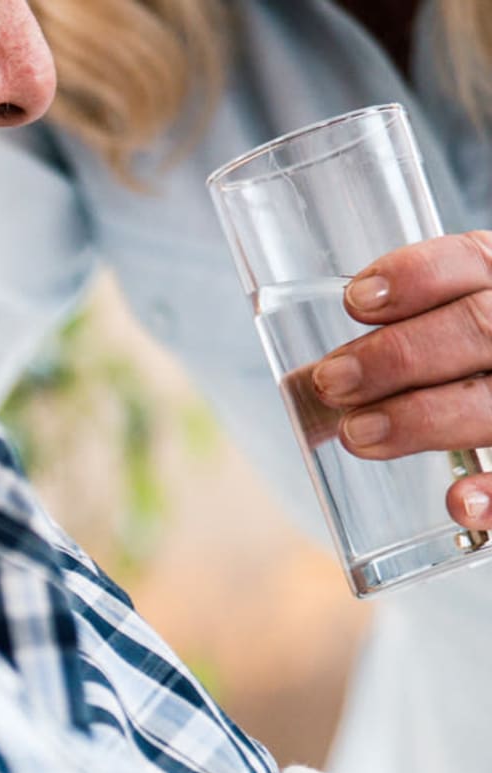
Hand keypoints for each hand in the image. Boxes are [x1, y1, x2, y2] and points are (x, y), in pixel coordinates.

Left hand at [311, 232, 491, 531]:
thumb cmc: (470, 366)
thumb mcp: (443, 336)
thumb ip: (387, 350)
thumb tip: (304, 386)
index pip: (471, 262)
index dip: (417, 277)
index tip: (354, 301)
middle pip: (478, 328)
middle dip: (400, 354)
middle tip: (332, 382)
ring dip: (424, 419)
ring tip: (357, 435)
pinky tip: (456, 504)